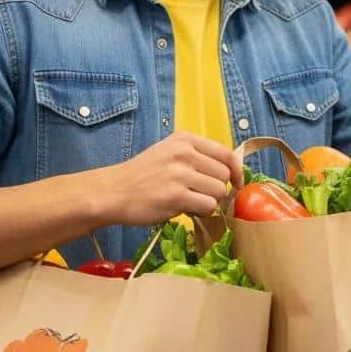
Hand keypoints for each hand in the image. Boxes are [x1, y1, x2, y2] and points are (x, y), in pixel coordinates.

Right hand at [97, 132, 244, 225]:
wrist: (113, 192)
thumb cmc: (144, 174)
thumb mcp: (170, 153)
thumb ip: (198, 157)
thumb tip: (232, 172)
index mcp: (185, 139)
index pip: (226, 154)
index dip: (237, 171)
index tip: (237, 183)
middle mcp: (184, 153)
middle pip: (224, 175)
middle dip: (219, 189)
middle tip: (202, 195)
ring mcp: (180, 174)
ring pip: (218, 191)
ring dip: (210, 201)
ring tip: (191, 202)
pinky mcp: (175, 196)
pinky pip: (207, 206)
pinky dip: (202, 212)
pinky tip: (187, 210)